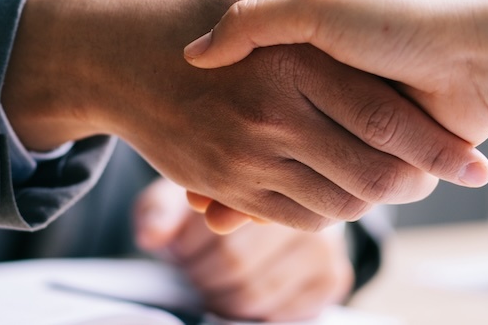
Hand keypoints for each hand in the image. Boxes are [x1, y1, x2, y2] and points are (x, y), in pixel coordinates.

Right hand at [2, 0, 487, 231]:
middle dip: (414, 183)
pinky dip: (330, 213)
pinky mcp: (224, 184)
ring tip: (397, 184)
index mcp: (292, 60)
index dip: (432, 144)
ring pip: (337, 202)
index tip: (470, 161)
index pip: (382, 116)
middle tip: (435, 178)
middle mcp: (270, 114)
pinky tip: (345, 191)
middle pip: (369, 172)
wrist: (112, 53)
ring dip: (375, 201)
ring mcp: (244, 155)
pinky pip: (295, 217)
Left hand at [135, 178, 352, 321]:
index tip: (179, 248)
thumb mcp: (187, 187)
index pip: (220, 233)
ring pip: (256, 293)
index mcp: (272, 176)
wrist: (278, 192)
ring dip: (222, 295)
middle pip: (236, 266)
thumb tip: (151, 237)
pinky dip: (253, 309)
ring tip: (211, 277)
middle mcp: (306, 205)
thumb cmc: (226, 191)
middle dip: (202, 275)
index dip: (191, 250)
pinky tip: (242, 288)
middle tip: (192, 267)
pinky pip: (283, 311)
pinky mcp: (335, 276)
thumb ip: (163, 208)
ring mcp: (328, 243)